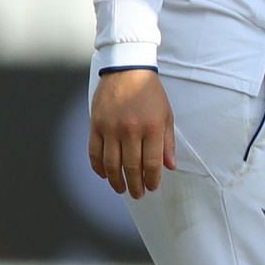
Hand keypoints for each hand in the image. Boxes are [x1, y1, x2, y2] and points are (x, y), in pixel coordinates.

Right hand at [88, 68, 175, 198]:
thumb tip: (170, 166)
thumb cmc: (150, 93)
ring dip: (116, 181)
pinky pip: (94, 153)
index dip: (152, 179)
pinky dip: (98, 167)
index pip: (152, 162)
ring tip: (121, 189)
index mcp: (152, 127)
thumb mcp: (166, 114)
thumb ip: (167, 141)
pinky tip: (104, 175)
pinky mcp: (95, 126)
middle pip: (131, 166)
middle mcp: (131, 130)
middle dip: (135, 184)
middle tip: (138, 194)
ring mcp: (111, 128)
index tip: (152, 187)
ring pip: (111, 164)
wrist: (127, 70)